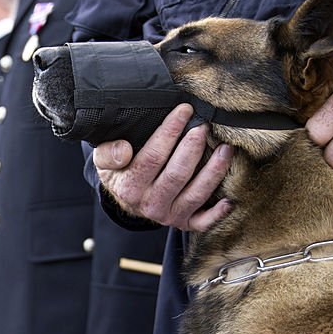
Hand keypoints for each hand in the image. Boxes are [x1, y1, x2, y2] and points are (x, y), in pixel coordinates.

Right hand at [93, 104, 232, 230]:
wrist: (125, 198)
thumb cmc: (120, 170)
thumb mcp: (103, 160)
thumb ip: (108, 153)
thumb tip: (124, 150)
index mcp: (129, 187)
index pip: (152, 157)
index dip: (170, 132)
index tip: (184, 110)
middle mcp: (149, 204)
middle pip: (177, 174)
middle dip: (194, 147)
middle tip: (204, 126)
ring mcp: (168, 215)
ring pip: (196, 194)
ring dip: (214, 171)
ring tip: (225, 149)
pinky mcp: (183, 223)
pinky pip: (203, 222)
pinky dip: (217, 213)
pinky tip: (228, 198)